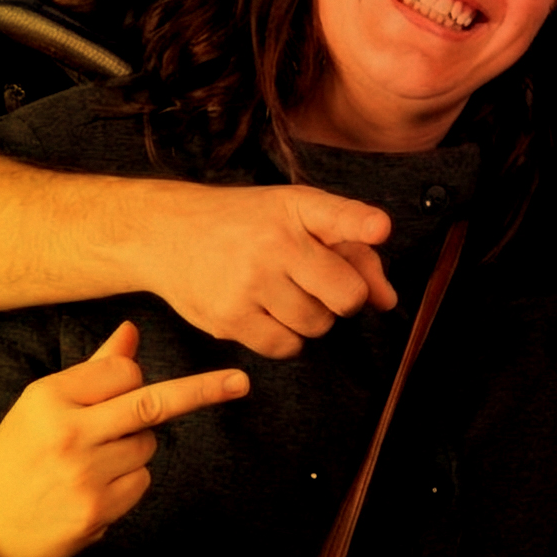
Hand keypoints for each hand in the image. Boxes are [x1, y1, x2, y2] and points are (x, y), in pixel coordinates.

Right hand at [0, 321, 249, 556]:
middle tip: (241, 382)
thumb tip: (132, 330)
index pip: (125, 373)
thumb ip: (95, 370)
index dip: (131, 379)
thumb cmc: (22, 451)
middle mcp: (67, 434)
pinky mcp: (96, 512)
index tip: (129, 385)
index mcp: (50, 398)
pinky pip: (142, 482)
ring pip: (148, 446)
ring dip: (134, 449)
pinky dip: (128, 482)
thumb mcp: (45, 403)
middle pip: (151, 403)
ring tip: (90, 462)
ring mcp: (83, 476)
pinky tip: (92, 489)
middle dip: (202, 391)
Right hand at [138, 183, 395, 358]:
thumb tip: (387, 301)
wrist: (169, 233)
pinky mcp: (227, 318)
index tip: (378, 230)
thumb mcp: (299, 215)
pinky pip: (284, 347)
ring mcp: (248, 284)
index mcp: (294, 209)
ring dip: (313, 318)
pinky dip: (287, 338)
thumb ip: (353, 250)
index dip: (362, 225)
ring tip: (286, 294)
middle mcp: (272, 244)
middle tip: (319, 284)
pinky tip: (268, 313)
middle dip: (343, 297)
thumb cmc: (247, 224)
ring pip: (317, 326)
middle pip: (345, 296)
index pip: (337, 216)